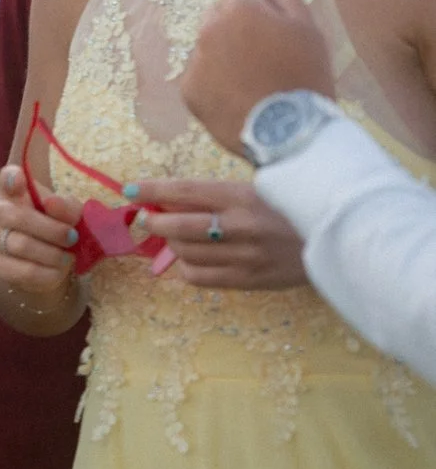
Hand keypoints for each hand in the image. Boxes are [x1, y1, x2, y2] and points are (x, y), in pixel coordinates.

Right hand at [0, 162, 83, 301]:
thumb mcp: (68, 214)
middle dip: (51, 229)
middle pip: (17, 217)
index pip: (7, 178)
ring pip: (21, 245)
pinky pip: (24, 271)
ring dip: (52, 254)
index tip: (20, 178)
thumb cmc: (54, 227)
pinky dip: (47, 273)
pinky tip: (58, 270)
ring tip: (68, 257)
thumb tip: (52, 203)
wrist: (39, 259)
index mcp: (13, 191)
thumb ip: (66, 207)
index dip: (12, 178)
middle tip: (72, 237)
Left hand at [126, 176, 309, 289]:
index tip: (131, 189)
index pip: (185, 190)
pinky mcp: (251, 280)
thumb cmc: (290, 207)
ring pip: (186, 253)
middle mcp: (242, 226)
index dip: (152, 190)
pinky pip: (201, 278)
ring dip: (172, 244)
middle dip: (155, 220)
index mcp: (243, 196)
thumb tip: (168, 197)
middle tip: (148, 218)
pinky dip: (187, 268)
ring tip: (174, 237)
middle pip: (179, 225)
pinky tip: (190, 259)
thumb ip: (216, 194)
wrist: (338, 240)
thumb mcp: (257, 188)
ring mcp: (246, 256)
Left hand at [182, 0, 335, 155]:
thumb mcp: (308, 28)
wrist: (292, 133)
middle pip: (218, 13)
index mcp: (238, 8)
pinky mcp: (189, 91)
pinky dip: (215, 81)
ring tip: (255, 78)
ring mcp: (195, 61)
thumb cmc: (307, 75)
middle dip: (237, 23)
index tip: (272, 21)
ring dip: (225, 52)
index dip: (257, 0)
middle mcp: (208, 29)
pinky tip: (241, 95)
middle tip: (266, 53)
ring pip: (207, 45)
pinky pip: (200, 76)